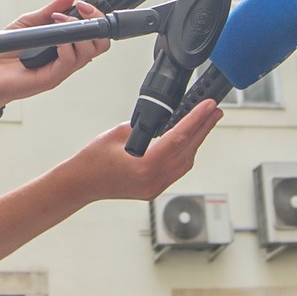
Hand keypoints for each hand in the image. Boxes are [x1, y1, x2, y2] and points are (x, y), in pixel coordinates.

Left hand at [0, 0, 111, 112]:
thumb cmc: (6, 51)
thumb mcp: (28, 23)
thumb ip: (49, 11)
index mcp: (66, 46)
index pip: (95, 34)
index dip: (95, 18)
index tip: (83, 4)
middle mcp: (68, 58)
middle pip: (100, 44)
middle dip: (95, 23)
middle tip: (81, 10)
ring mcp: (62, 70)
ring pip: (88, 53)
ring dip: (78, 32)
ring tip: (59, 21)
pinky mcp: (52, 78)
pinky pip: (69, 61)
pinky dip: (65, 46)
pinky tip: (55, 38)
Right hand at [66, 101, 221, 199]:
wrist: (81, 183)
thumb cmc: (93, 159)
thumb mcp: (119, 133)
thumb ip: (146, 127)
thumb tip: (166, 120)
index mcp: (145, 165)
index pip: (179, 137)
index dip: (197, 119)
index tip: (208, 106)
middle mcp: (154, 179)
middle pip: (188, 150)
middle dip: (203, 128)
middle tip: (215, 110)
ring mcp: (155, 187)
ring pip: (186, 161)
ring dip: (196, 141)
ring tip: (206, 122)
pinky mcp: (153, 189)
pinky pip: (177, 170)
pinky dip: (185, 153)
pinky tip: (189, 141)